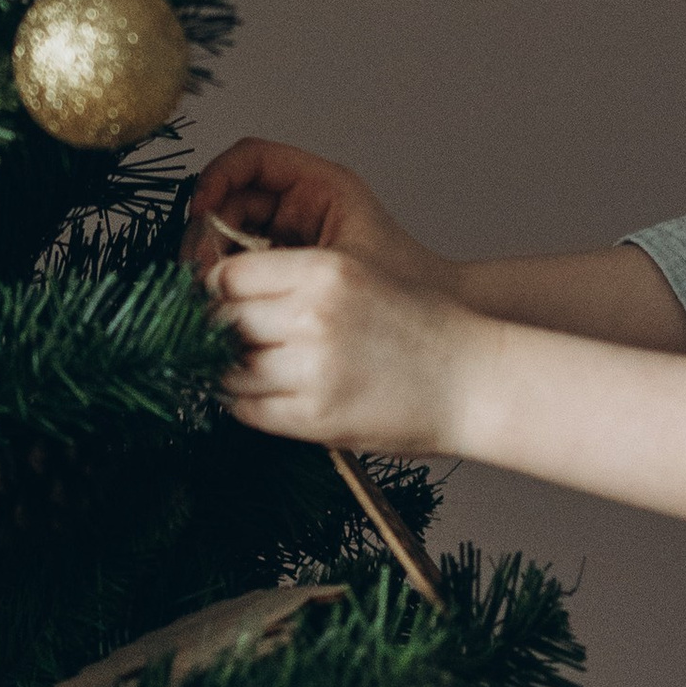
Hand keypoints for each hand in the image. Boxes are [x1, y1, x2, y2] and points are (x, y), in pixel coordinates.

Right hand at [186, 139, 448, 289]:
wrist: (434, 320)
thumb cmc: (401, 282)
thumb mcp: (337, 264)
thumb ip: (277, 260)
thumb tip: (214, 267)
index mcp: (318, 184)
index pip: (249, 159)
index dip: (216, 178)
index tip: (200, 211)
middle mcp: (299, 201)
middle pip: (230, 198)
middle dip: (209, 230)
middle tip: (202, 271)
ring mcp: (290, 233)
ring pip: (229, 234)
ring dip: (215, 261)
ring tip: (215, 295)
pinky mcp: (286, 266)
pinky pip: (242, 265)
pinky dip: (230, 282)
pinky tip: (230, 307)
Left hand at [207, 244, 475, 455]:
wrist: (474, 380)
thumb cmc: (421, 327)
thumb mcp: (357, 276)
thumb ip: (293, 281)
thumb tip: (222, 294)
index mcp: (324, 269)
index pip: (228, 275)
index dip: (212, 291)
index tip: (212, 302)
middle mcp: (312, 313)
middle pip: (220, 321)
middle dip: (214, 333)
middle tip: (224, 340)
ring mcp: (311, 368)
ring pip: (227, 369)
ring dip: (230, 371)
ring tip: (252, 370)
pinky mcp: (315, 417)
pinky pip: (248, 410)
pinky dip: (248, 404)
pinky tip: (268, 396)